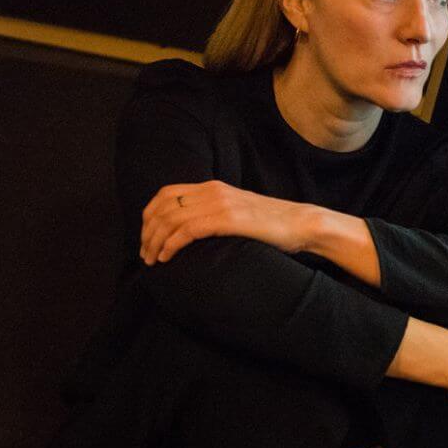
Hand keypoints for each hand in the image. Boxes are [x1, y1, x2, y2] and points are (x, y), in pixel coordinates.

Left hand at [140, 181, 320, 264]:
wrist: (302, 224)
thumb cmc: (274, 225)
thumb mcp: (239, 212)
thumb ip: (217, 213)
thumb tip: (195, 230)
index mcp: (213, 187)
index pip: (166, 193)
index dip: (149, 215)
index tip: (146, 236)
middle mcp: (212, 191)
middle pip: (163, 207)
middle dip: (147, 232)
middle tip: (144, 254)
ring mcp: (220, 204)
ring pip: (171, 219)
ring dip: (155, 241)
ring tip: (152, 260)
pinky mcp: (228, 219)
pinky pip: (187, 230)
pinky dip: (171, 245)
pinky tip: (167, 257)